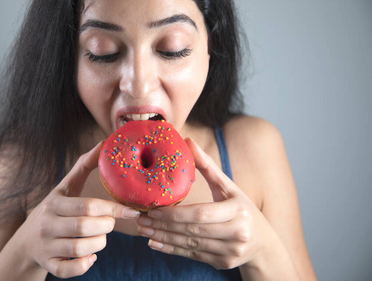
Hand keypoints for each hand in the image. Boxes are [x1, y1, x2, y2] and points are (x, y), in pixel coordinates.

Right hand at [14, 141, 139, 277]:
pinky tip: (91, 256)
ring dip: (99, 244)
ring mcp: (46, 245)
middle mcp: (47, 224)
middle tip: (111, 223)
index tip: (132, 211)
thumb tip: (103, 143)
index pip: (87, 205)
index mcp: (55, 202)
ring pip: (79, 248)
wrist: (25, 240)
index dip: (112, 209)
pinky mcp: (48, 264)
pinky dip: (84, 265)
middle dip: (106, 226)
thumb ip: (84, 166)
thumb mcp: (65, 187)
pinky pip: (68, 270)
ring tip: (101, 237)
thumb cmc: (54, 209)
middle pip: (84, 227)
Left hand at [137, 138, 266, 269]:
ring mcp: (231, 251)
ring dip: (163, 238)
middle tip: (141, 219)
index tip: (153, 210)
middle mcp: (237, 233)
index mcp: (237, 210)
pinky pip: (192, 255)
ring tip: (143, 229)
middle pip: (192, 230)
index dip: (174, 214)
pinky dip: (171, 249)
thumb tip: (188, 141)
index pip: (200, 214)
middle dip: (163, 226)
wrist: (263, 242)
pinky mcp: (223, 263)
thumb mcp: (229, 187)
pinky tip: (154, 242)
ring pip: (189, 244)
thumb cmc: (242, 208)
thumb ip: (207, 166)